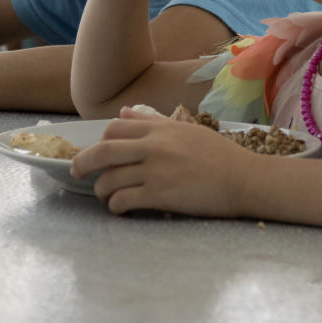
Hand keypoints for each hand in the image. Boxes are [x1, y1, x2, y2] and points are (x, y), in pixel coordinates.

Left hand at [70, 107, 253, 215]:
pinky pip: (124, 200)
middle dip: (82, 164)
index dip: (98, 141)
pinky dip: (116, 206)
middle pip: (103, 152)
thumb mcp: (185, 130)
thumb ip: (152, 121)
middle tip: (76, 173)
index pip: (114, 129)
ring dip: (101, 191)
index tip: (96, 153)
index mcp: (159, 130)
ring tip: (105, 196)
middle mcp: (153, 147)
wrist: (245, 179)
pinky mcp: (161, 195)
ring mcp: (155, 171)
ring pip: (110, 179)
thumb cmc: (219, 155)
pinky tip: (120, 209)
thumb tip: (123, 113)